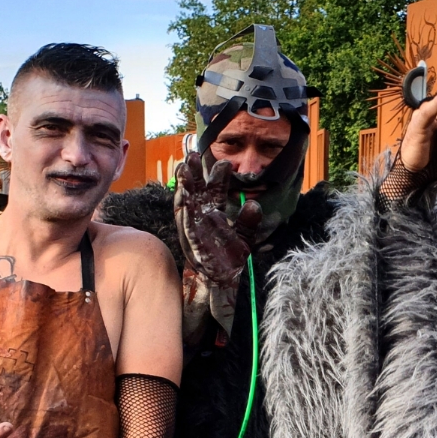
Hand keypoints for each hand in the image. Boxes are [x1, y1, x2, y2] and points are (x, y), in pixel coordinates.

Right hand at [173, 152, 260, 286]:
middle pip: (195, 192)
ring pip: (186, 204)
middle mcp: (200, 219)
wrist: (225, 283)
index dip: (218, 177)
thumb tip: (253, 203)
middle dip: (193, 174)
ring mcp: (194, 229)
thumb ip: (249, 222)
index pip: (214, 192)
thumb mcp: (245, 239)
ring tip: (183, 168)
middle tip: (192, 154)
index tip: (225, 163)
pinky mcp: (191, 241)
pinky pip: (186, 223)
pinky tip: (184, 195)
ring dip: (184, 186)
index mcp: (213, 215)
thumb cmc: (231, 261)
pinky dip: (184, 209)